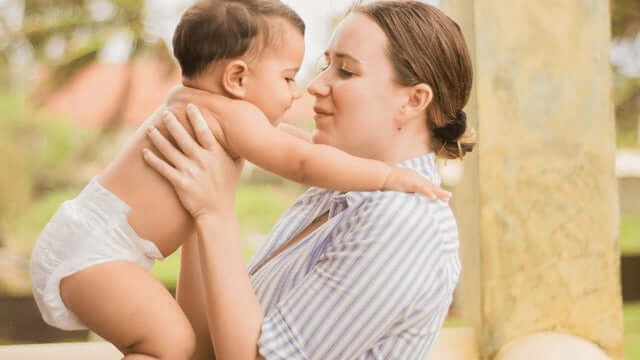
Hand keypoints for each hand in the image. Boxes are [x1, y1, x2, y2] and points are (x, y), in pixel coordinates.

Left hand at [143, 104, 244, 218]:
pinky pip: (163, 168)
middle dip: (172, 123)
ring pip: (170, 151)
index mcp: (216, 155)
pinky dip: (152, 159)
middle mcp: (202, 161)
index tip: (189, 106)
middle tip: (165, 113)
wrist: (217, 212)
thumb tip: (241, 134)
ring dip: (158, 138)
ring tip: (151, 128)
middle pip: (183, 137)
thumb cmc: (227, 188)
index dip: (196, 117)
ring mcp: (190, 172)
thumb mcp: (236, 167)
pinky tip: (145, 152)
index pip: (204, 131)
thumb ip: (236, 150)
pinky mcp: (180, 183)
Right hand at [383, 167, 451, 201]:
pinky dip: (428, 193)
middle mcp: (415, 178)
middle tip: (449, 197)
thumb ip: (400, 188)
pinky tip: (434, 197)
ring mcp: (413, 180)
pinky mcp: (410, 184)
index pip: (425, 185)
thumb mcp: (395, 184)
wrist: (380, 175)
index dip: (433, 190)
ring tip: (447, 198)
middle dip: (440, 191)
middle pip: (430, 185)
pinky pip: (421, 189)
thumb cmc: (384, 180)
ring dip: (438, 193)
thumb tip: (400, 193)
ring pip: (429, 187)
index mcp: (412, 179)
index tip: (441, 195)